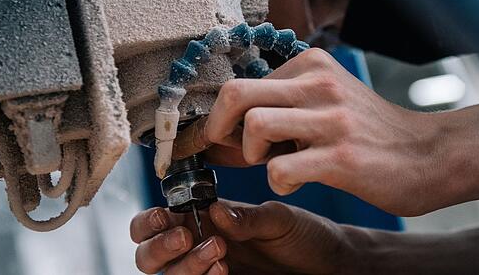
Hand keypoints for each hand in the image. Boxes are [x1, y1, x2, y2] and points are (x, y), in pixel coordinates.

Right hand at [130, 199, 350, 274]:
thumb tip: (214, 211)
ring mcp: (208, 272)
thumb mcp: (280, 218)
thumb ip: (247, 217)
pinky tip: (223, 271)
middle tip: (187, 237)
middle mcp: (200, 247)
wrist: (330, 265)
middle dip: (159, 247)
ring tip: (219, 254)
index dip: (150, 221)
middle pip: (149, 255)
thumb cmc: (306, 236)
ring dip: (184, 266)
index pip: (158, 220)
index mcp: (206, 219)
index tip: (167, 217)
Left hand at [176, 48, 443, 215]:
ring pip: (254, 125)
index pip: (242, 81)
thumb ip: (282, 105)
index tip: (229, 137)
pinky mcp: (341, 157)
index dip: (225, 115)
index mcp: (313, 64)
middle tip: (229, 149)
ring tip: (271, 163)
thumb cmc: (369, 131)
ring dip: (250, 153)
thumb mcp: (327, 100)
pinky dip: (278, 182)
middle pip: (236, 93)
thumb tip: (222, 128)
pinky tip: (296, 183)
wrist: (427, 154)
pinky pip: (280, 169)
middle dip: (217, 127)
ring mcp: (332, 119)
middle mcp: (321, 83)